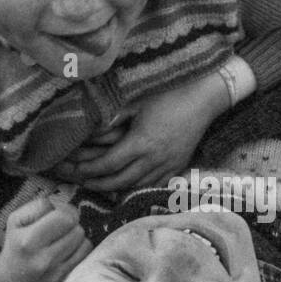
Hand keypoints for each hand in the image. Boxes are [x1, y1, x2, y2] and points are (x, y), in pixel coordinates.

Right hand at [0, 195, 90, 281]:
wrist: (12, 281)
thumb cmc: (15, 244)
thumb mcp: (16, 220)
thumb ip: (38, 206)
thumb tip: (61, 203)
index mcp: (28, 240)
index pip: (63, 216)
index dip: (64, 209)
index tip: (57, 211)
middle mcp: (43, 258)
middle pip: (75, 227)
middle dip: (70, 221)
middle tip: (60, 223)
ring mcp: (55, 270)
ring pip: (82, 239)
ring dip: (75, 233)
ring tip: (62, 236)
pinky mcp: (64, 277)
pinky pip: (85, 253)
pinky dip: (80, 246)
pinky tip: (68, 247)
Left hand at [51, 66, 233, 191]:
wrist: (205, 97)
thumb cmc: (170, 93)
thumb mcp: (138, 101)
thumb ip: (115, 117)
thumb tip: (91, 128)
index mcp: (142, 142)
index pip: (108, 164)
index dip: (89, 170)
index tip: (75, 170)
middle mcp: (154, 159)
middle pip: (119, 181)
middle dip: (97, 184)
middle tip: (80, 182)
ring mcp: (168, 165)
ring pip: (136, 186)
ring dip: (115, 188)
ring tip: (99, 186)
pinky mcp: (178, 166)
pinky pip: (154, 185)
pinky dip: (137, 188)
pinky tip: (127, 186)